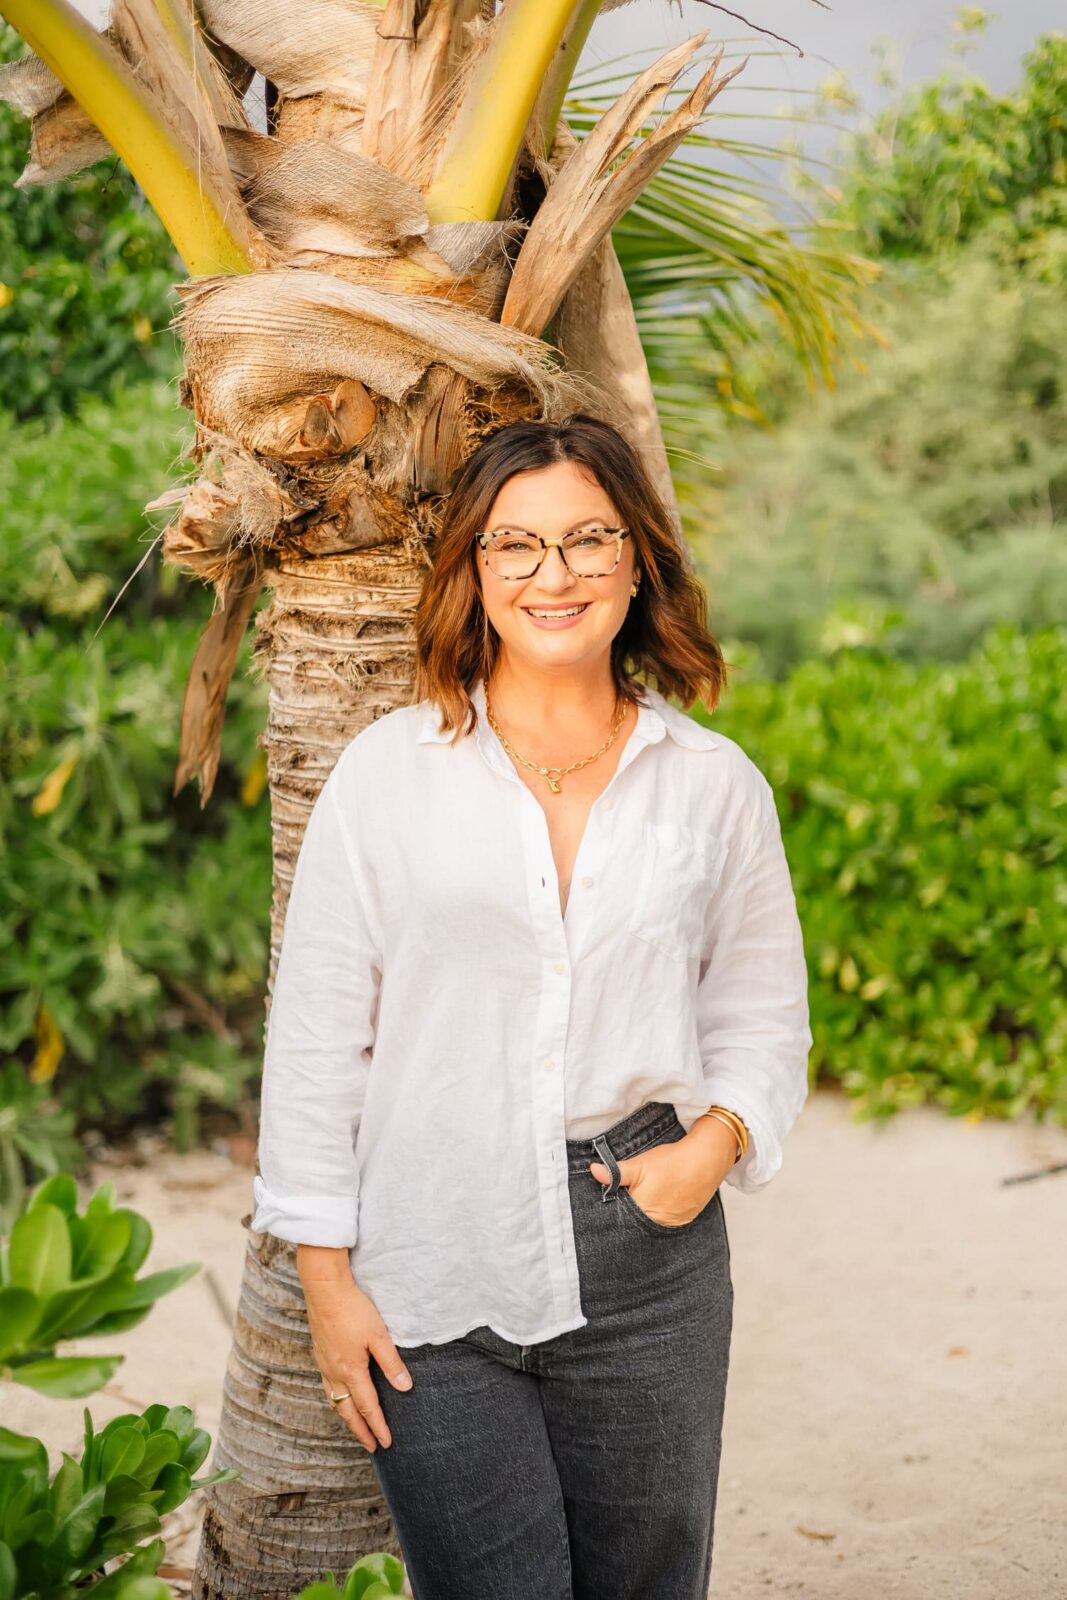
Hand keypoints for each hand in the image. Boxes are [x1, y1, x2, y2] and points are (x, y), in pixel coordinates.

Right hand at [296, 1245, 412, 1451]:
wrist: (324, 1289)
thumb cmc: (353, 1309)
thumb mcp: (379, 1335)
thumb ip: (391, 1362)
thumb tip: (405, 1387)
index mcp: (351, 1370)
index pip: (368, 1407)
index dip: (378, 1426)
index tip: (386, 1443)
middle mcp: (335, 1373)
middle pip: (348, 1411)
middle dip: (360, 1430)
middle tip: (371, 1447)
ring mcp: (324, 1364)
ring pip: (334, 1400)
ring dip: (346, 1417)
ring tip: (355, 1427)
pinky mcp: (319, 1354)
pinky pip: (327, 1386)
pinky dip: (335, 1399)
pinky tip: (339, 1395)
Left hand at [589, 1116, 737, 1226]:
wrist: (706, 1160)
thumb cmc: (672, 1161)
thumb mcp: (640, 1164)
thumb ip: (616, 1172)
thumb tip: (594, 1171)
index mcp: (641, 1210)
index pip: (618, 1217)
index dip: (613, 1208)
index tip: (609, 1200)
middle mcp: (655, 1222)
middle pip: (634, 1222)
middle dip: (627, 1212)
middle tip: (627, 1197)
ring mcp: (671, 1223)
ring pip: (649, 1223)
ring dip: (643, 1214)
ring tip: (646, 1197)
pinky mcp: (683, 1220)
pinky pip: (665, 1222)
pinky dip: (659, 1214)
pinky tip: (659, 1201)